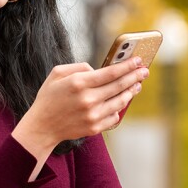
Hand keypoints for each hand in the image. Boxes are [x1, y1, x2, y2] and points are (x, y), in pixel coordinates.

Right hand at [14, 58, 147, 162]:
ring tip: (136, 85)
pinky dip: (119, 108)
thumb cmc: (49, 97)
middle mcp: (88, 99)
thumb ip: (79, 67)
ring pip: (120, 101)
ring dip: (131, 92)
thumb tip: (98, 70)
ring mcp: (92, 115)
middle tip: (144, 71)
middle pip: (119, 86)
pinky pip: (114, 116)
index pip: (111, 72)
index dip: (127, 66)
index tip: (138, 60)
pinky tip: (121, 102)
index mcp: (79, 83)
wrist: (42, 126)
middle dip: (135, 77)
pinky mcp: (94, 128)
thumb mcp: (57, 74)